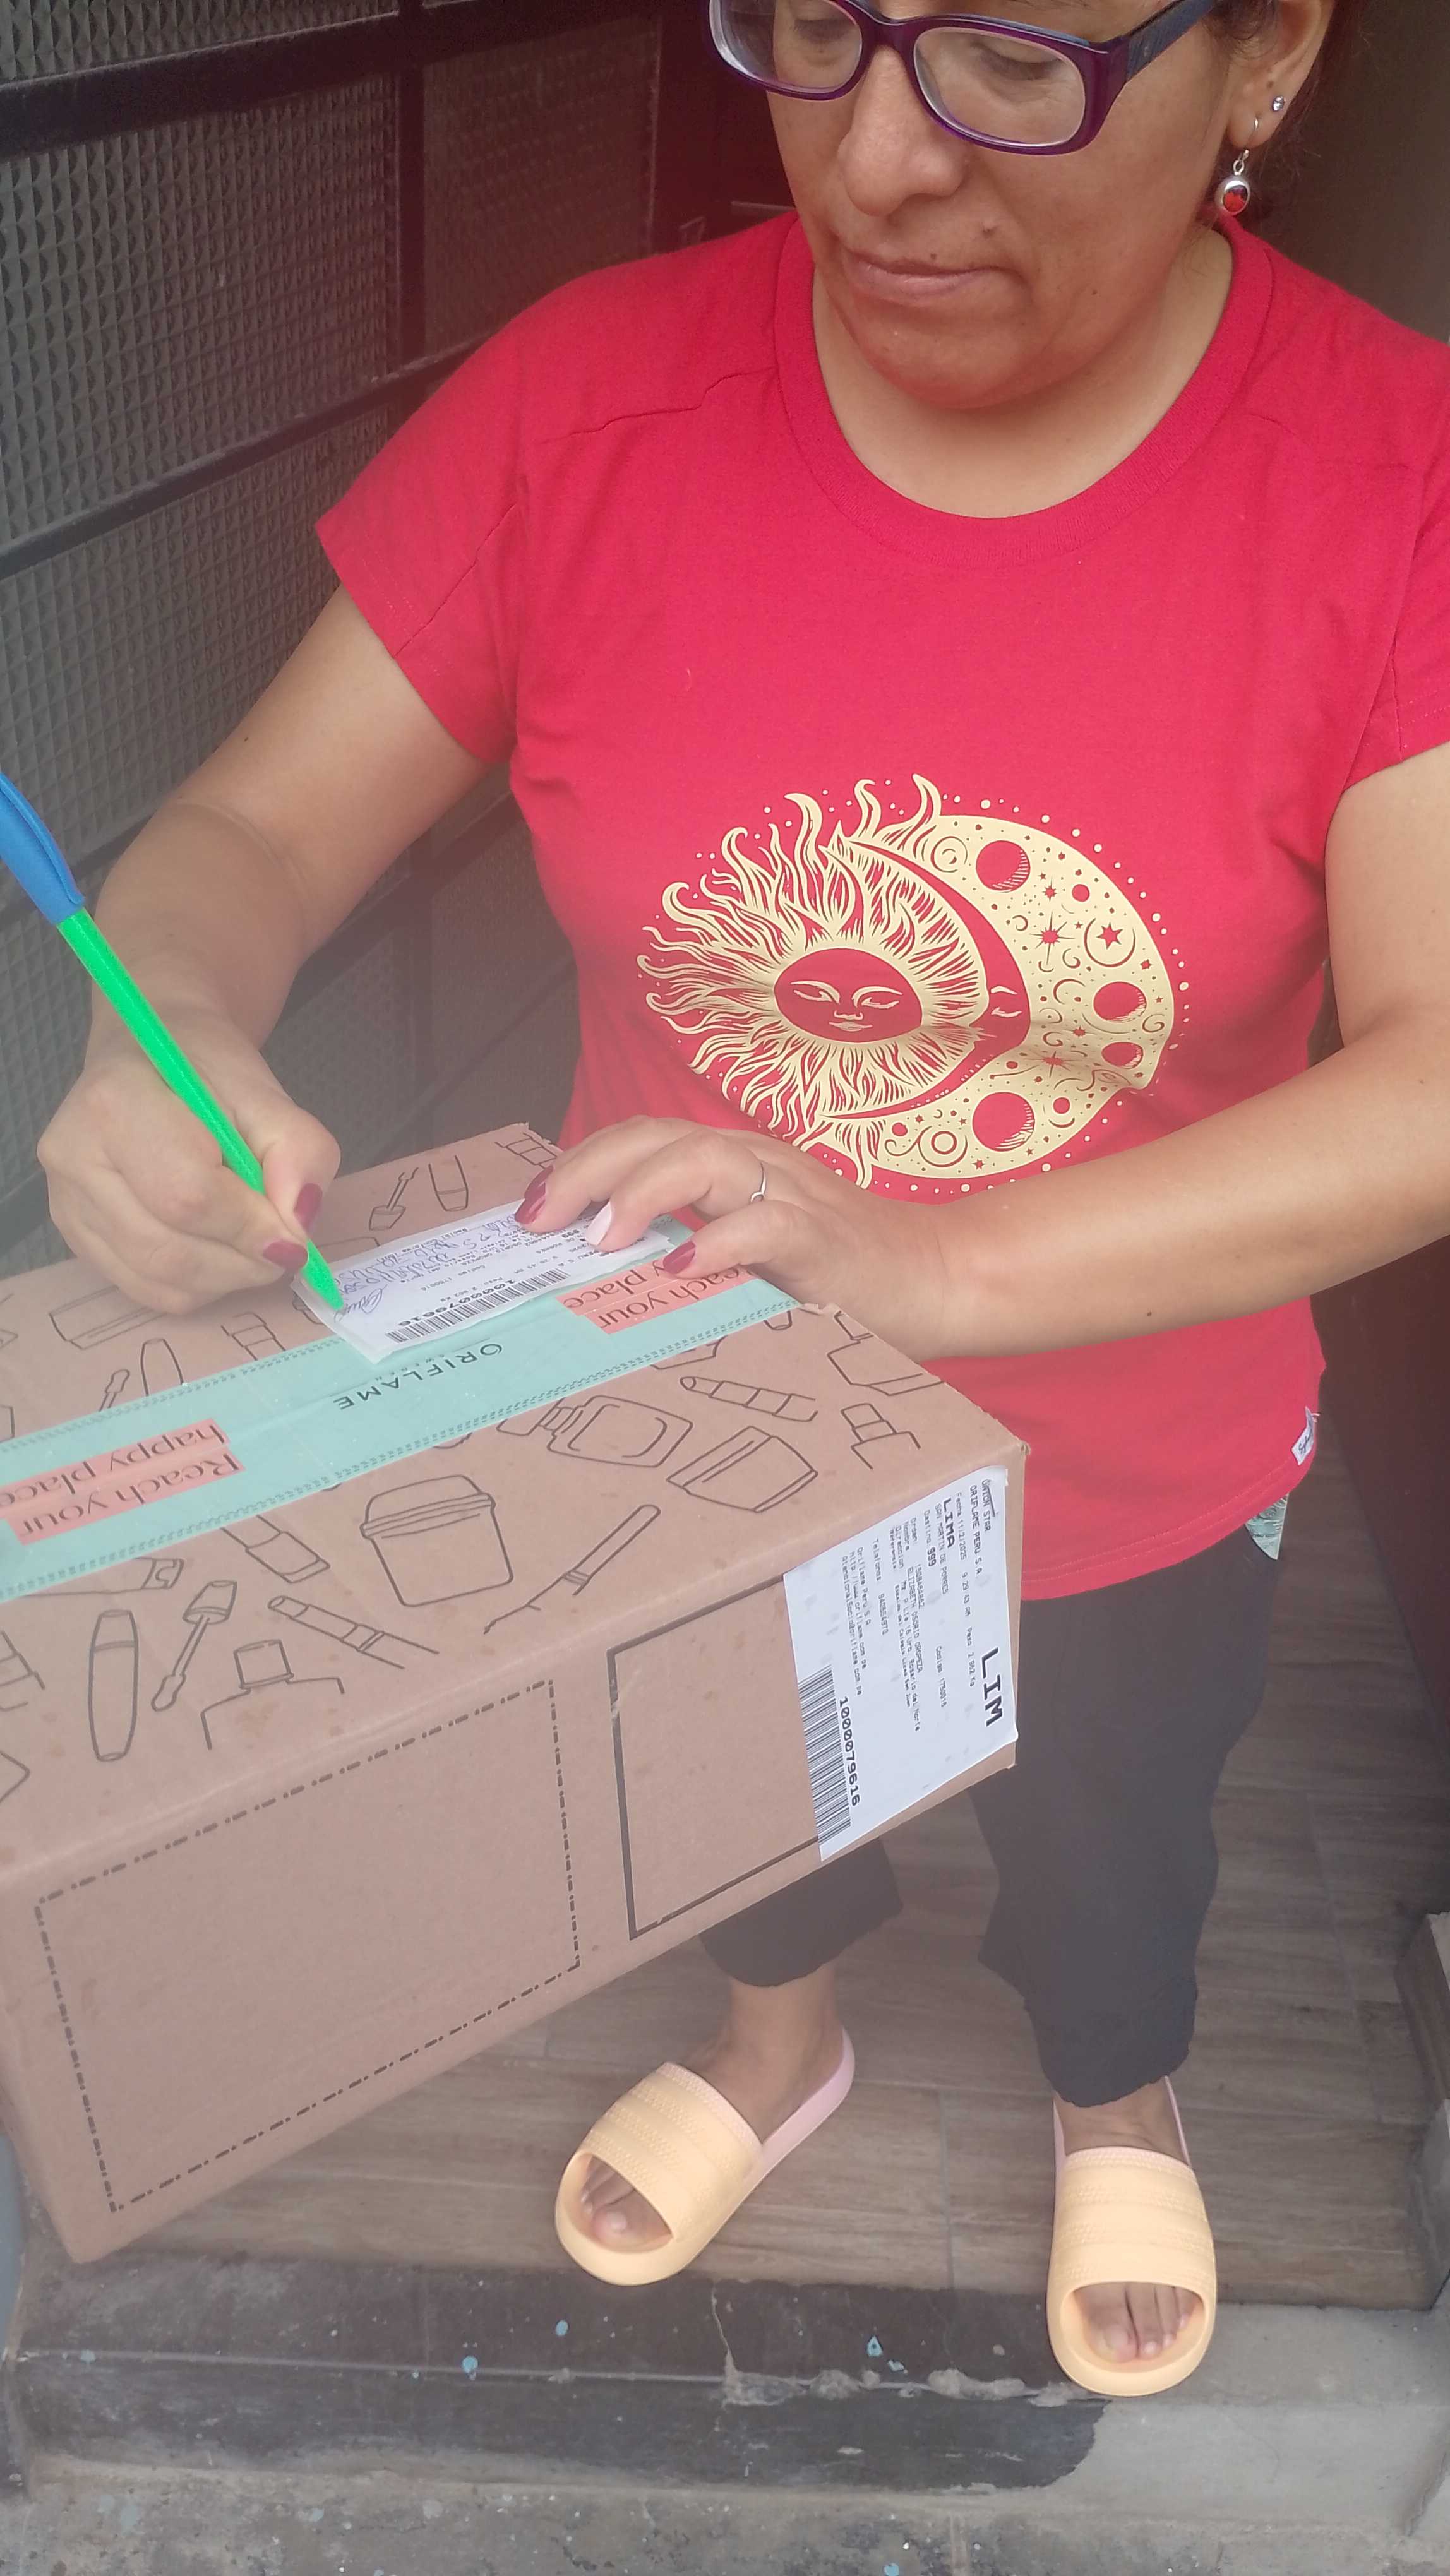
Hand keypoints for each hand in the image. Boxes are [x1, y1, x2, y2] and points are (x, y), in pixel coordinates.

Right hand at [38, 1010, 339, 1314]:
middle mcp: (73, 1154)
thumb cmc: (203, 1070)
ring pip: (157, 1278)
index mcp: (115, 1100)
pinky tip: (217, 1251)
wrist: (149, 1055)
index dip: (249, 1225)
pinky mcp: (75, 1235)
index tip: (294, 1233)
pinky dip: (197, 1285)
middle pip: (168, 1247)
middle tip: (284, 1246)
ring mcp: (65, 1200)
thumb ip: (297, 1150)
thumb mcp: (265, 1092)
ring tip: (253, 1244)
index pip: (187, 1193)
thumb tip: (298, 1225)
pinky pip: (145, 1289)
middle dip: (242, 1260)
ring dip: (225, 1278)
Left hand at [520, 1118, 951, 1360]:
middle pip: (657, 1136)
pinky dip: (717, 1242)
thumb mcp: (753, 1257)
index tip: (529, 1209)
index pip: (643, 1139)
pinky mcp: (827, 1241)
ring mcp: (794, 1196)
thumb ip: (693, 1250)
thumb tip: (604, 1279)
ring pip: (703, 1160)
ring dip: (641, 1195)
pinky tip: (679, 1269)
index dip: (581, 1163)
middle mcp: (758, 1166)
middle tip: (538, 1219)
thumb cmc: (839, 1275)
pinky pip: (766, 1224)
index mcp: (735, 1165)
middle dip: (587, 1170)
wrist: (940, 1279)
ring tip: (598, 1240)